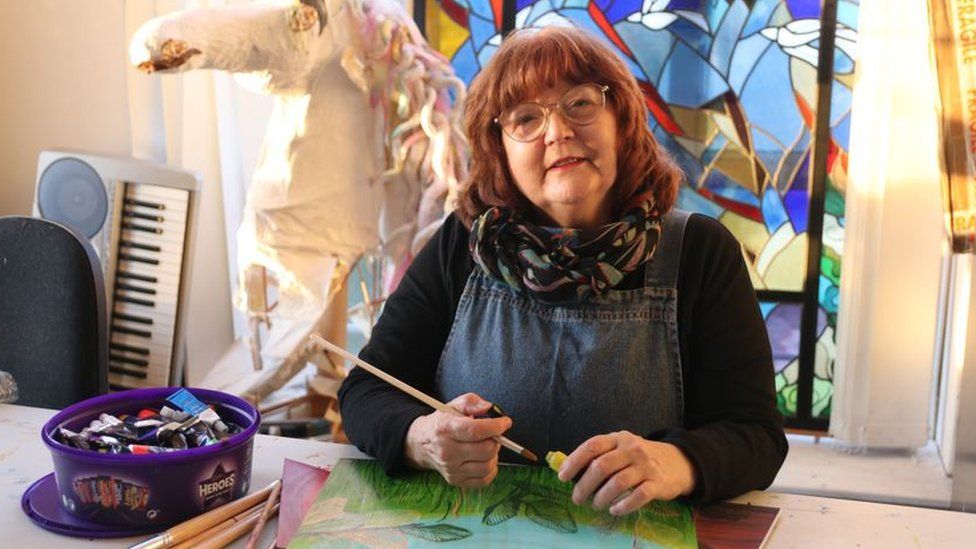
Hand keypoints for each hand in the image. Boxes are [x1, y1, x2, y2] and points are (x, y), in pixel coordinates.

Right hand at [403, 393, 511, 487]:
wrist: (422, 444)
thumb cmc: (441, 424)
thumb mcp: (453, 405)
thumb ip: (471, 402)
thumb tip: (488, 407)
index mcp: (445, 429)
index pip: (475, 431)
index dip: (495, 427)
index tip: (505, 422)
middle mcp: (447, 451)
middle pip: (485, 450)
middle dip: (496, 440)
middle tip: (493, 434)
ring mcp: (451, 469)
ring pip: (487, 466)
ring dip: (494, 455)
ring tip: (486, 446)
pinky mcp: (456, 481)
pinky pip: (484, 480)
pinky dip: (490, 469)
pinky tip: (484, 459)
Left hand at [558, 431, 695, 515]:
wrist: (676, 462)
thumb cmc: (638, 458)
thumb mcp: (620, 448)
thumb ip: (598, 456)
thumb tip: (566, 469)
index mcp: (617, 438)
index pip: (592, 446)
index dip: (574, 461)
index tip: (563, 476)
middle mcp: (631, 449)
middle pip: (602, 466)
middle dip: (584, 485)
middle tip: (577, 498)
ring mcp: (646, 465)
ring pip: (617, 483)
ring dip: (601, 497)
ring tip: (596, 505)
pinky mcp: (657, 483)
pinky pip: (638, 496)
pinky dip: (623, 506)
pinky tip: (614, 509)